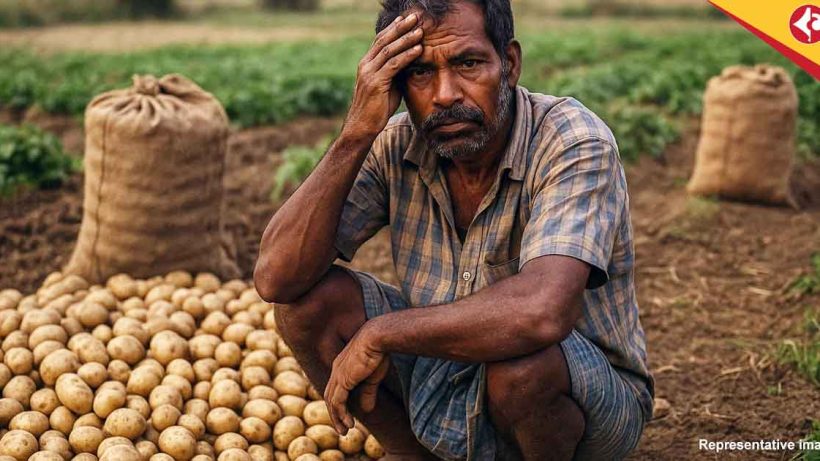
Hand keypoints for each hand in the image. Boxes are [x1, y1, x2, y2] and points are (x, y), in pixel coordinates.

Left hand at [324, 323, 388, 434]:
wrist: (378, 337)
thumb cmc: (379, 352)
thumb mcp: (373, 376)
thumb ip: (368, 393)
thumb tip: (366, 410)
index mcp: (342, 366)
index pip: (335, 388)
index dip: (339, 403)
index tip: (346, 415)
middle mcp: (336, 370)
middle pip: (330, 396)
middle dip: (335, 414)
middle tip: (342, 428)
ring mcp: (338, 375)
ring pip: (332, 402)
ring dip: (337, 418)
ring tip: (345, 431)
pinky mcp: (343, 380)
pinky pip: (337, 402)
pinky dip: (341, 414)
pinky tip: (348, 424)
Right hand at [341, 13, 423, 142]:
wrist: (362, 128)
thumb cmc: (376, 109)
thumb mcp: (388, 86)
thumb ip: (395, 73)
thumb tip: (410, 63)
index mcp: (367, 64)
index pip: (380, 40)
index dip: (394, 28)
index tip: (407, 19)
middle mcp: (365, 65)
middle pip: (384, 40)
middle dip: (401, 27)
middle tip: (415, 16)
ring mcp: (369, 73)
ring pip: (389, 50)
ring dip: (406, 38)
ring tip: (420, 29)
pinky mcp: (375, 83)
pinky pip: (393, 65)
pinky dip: (406, 55)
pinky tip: (418, 49)